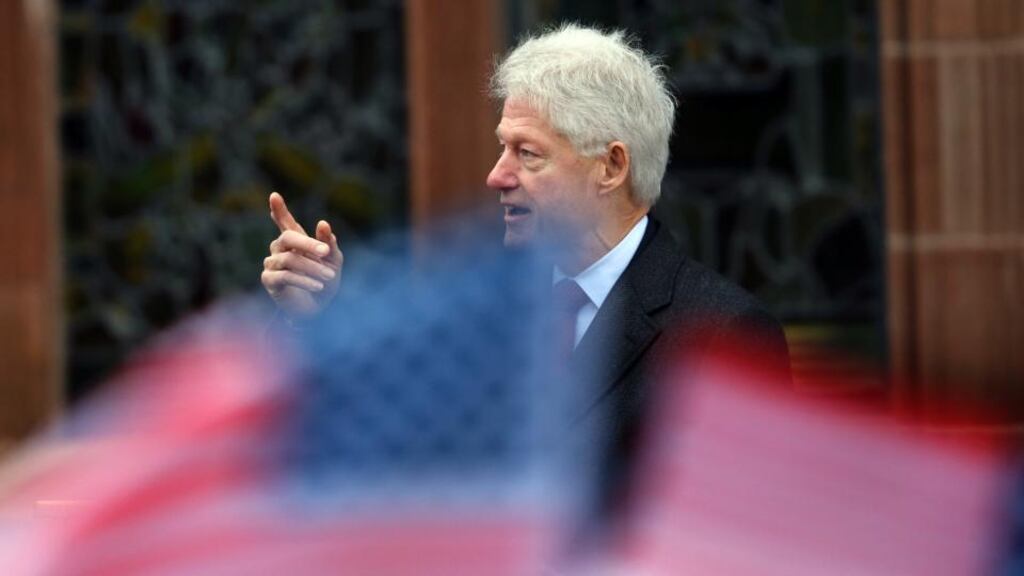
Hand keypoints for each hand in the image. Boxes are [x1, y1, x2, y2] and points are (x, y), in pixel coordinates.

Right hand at [261, 192, 342, 319]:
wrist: (320, 309)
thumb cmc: (326, 281)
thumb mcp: (333, 260)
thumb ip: (328, 242)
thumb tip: (323, 223)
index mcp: (295, 241)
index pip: (285, 222)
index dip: (279, 210)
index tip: (274, 195)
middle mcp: (279, 249)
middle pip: (288, 238)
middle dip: (308, 244)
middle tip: (326, 251)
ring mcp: (272, 264)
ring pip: (290, 259)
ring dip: (312, 267)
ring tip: (329, 276)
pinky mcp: (269, 281)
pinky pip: (285, 276)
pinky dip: (304, 280)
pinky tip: (317, 286)